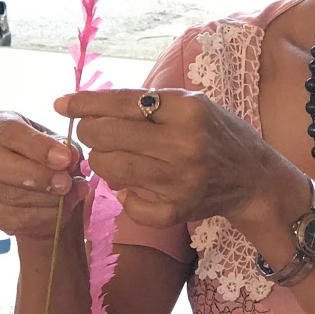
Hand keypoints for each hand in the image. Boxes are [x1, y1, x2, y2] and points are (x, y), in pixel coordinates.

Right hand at [0, 111, 84, 240]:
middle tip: (66, 183)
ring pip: (8, 197)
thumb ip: (65, 147)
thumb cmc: (50, 154)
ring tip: (73, 195)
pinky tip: (63, 210)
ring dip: (47, 200)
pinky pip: (15, 220)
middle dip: (35, 176)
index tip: (65, 158)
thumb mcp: (60, 142)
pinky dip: (44, 218)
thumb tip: (69, 158)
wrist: (45, 185)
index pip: (9, 131)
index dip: (37, 146)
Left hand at [54, 88, 296, 230]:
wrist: (253, 178)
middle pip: (108, 136)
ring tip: (110, 156)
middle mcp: (183, 143)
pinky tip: (133, 185)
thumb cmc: (216, 133)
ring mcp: (180, 180)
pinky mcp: (177, 210)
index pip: (121, 102)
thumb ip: (148, 104)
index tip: (61, 103)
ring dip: (100, 161)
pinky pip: (128, 203)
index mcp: (187, 109)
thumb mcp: (191, 105)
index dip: (85, 103)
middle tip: (90, 132)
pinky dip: (124, 194)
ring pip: (110, 169)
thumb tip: (91, 106)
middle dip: (88, 132)